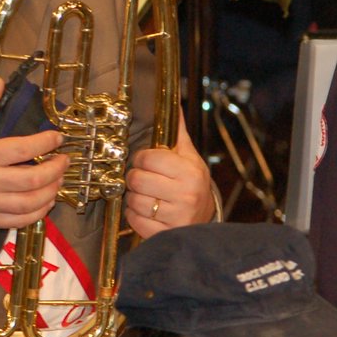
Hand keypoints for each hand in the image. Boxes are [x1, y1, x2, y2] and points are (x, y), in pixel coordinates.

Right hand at [0, 78, 65, 227]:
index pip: (22, 148)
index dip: (46, 142)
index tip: (57, 137)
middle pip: (33, 180)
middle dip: (56, 169)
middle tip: (64, 159)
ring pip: (30, 204)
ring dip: (51, 192)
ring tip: (58, 179)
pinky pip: (18, 221)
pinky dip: (37, 213)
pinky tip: (44, 201)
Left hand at [123, 117, 212, 236]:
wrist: (203, 218)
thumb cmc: (191, 183)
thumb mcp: (188, 156)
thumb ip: (177, 131)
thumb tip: (173, 102)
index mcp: (190, 171)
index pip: (148, 158)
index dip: (142, 159)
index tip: (147, 162)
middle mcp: (186, 194)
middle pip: (137, 179)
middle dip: (136, 178)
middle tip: (144, 179)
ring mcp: (176, 216)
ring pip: (133, 201)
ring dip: (134, 198)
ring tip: (147, 195)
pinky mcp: (164, 234)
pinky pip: (134, 220)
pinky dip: (135, 215)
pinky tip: (147, 211)